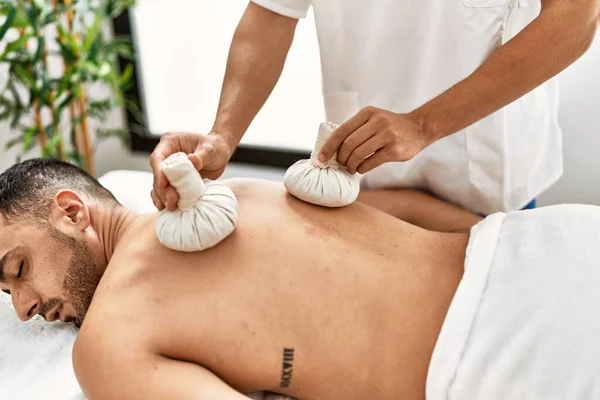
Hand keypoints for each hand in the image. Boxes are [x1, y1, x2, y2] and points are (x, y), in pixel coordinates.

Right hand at [150, 132, 232, 210]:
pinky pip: (164, 190)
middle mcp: (166, 155)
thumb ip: (201, 156)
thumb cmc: (215, 147)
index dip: (158, 172)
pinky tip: (165, 208)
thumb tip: (191, 161)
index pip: (158, 157)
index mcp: (170, 142)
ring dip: (163, 197)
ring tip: (171, 207)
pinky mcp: (173, 179)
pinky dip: (164, 199)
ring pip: (159, 184)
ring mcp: (169, 168)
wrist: (220, 154)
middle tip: (172, 200)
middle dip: (162, 189)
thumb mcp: (210, 150)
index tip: (164, 184)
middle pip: (157, 174)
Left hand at [318, 106, 433, 173]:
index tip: (321, 158)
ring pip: (357, 154)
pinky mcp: (394, 150)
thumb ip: (356, 129)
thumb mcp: (373, 119)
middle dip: (341, 158)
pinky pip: (370, 163)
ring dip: (350, 165)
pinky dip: (361, 169)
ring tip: (351, 168)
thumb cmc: (390, 127)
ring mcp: (386, 135)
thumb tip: (332, 148)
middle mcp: (377, 122)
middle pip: (348, 144)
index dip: (329, 147)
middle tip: (341, 164)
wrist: (419, 128)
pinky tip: (361, 169)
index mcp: (367, 113)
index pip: (341, 131)